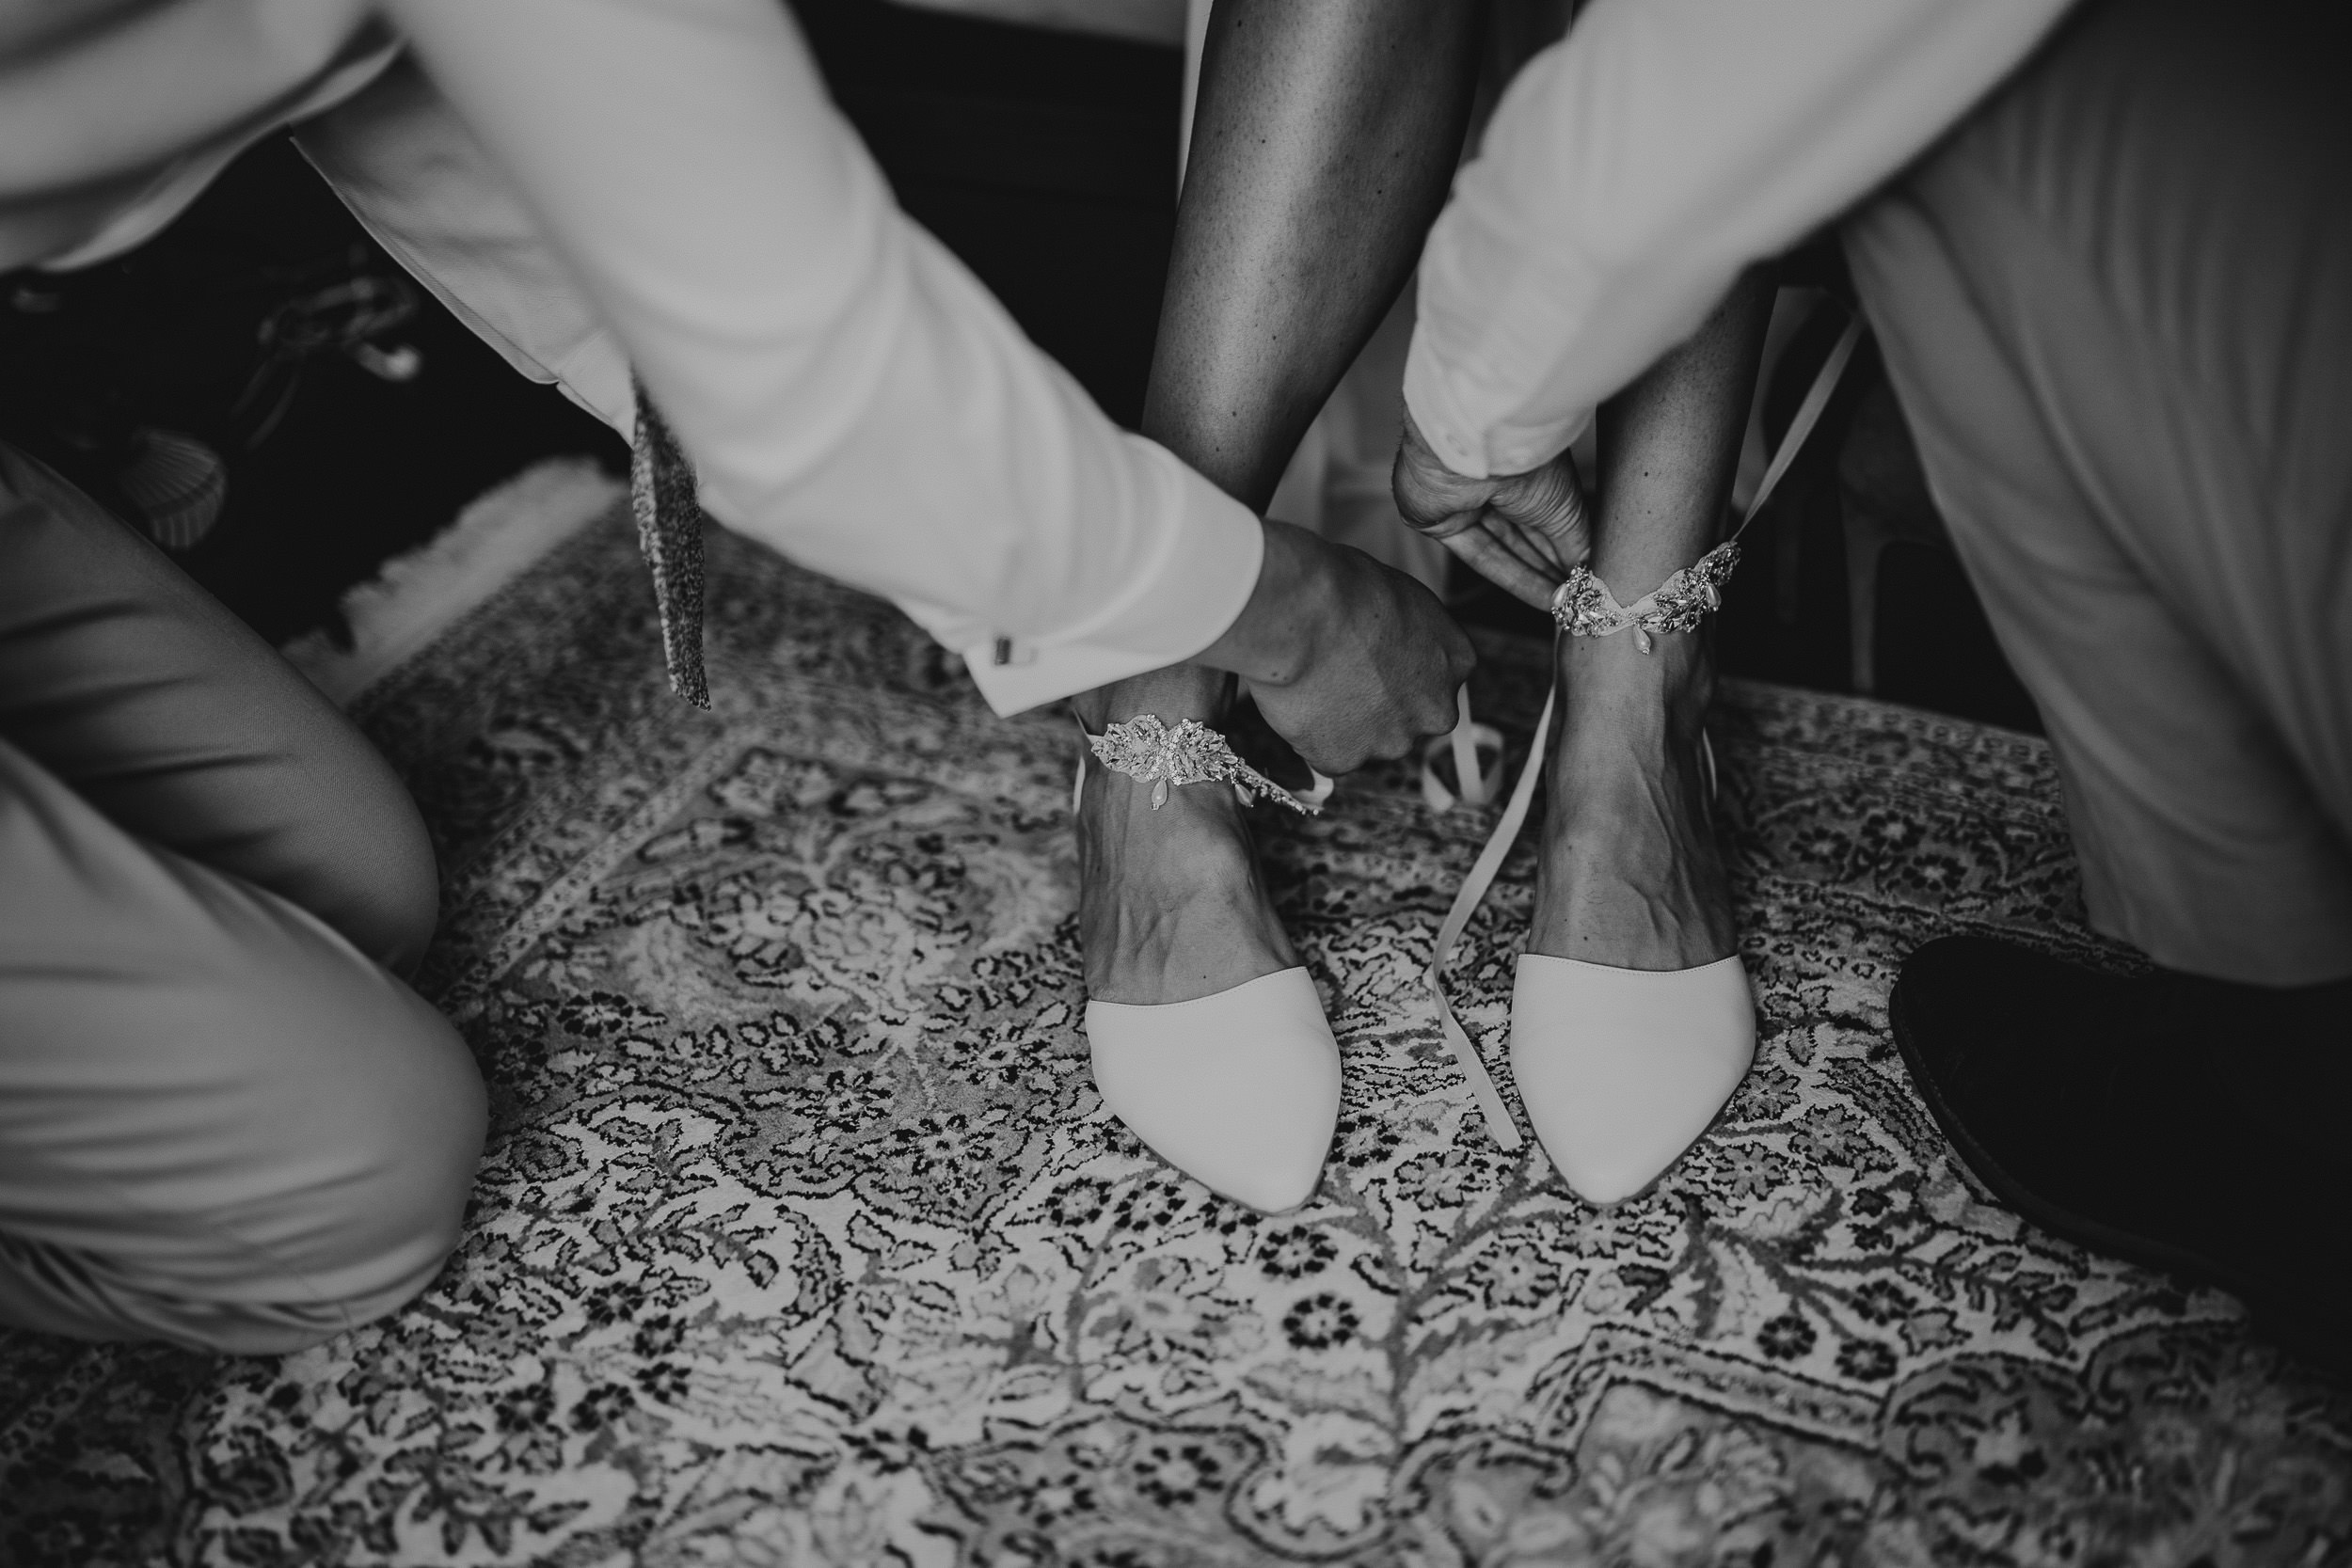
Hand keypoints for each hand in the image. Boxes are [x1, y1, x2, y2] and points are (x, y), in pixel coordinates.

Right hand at [1192, 520, 1471, 773]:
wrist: (1304, 615)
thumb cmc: (1345, 588)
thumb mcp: (1402, 597)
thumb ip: (1409, 633)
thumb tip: (1389, 641)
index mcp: (1456, 661)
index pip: (1433, 680)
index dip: (1395, 670)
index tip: (1369, 659)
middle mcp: (1435, 710)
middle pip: (1406, 718)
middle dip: (1376, 705)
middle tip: (1338, 676)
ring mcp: (1393, 740)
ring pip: (1366, 740)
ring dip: (1342, 722)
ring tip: (1312, 682)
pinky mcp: (1346, 760)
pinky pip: (1325, 755)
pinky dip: (1309, 736)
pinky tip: (1298, 702)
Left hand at [1391, 406, 1589, 609]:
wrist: (1476, 446)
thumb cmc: (1524, 461)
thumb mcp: (1564, 507)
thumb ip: (1576, 543)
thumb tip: (1592, 573)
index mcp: (1521, 464)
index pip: (1546, 515)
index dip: (1566, 549)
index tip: (1589, 580)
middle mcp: (1491, 479)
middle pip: (1524, 535)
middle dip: (1553, 568)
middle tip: (1582, 601)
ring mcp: (1463, 500)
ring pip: (1504, 548)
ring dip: (1537, 579)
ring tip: (1569, 607)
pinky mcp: (1437, 520)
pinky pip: (1479, 555)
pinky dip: (1512, 578)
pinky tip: (1543, 599)